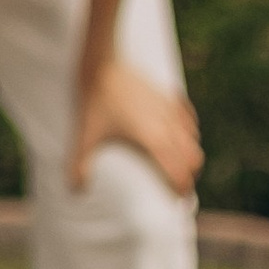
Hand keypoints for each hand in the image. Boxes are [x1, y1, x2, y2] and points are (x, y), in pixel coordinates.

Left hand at [69, 57, 202, 196]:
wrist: (101, 65)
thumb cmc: (94, 102)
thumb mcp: (85, 136)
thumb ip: (80, 165)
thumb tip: (76, 192)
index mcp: (154, 141)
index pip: (179, 174)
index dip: (182, 191)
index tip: (178, 203)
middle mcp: (168, 127)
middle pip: (192, 158)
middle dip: (189, 175)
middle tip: (178, 186)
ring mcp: (171, 110)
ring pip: (193, 138)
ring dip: (189, 153)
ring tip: (177, 163)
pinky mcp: (168, 95)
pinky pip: (188, 116)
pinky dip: (188, 129)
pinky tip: (179, 133)